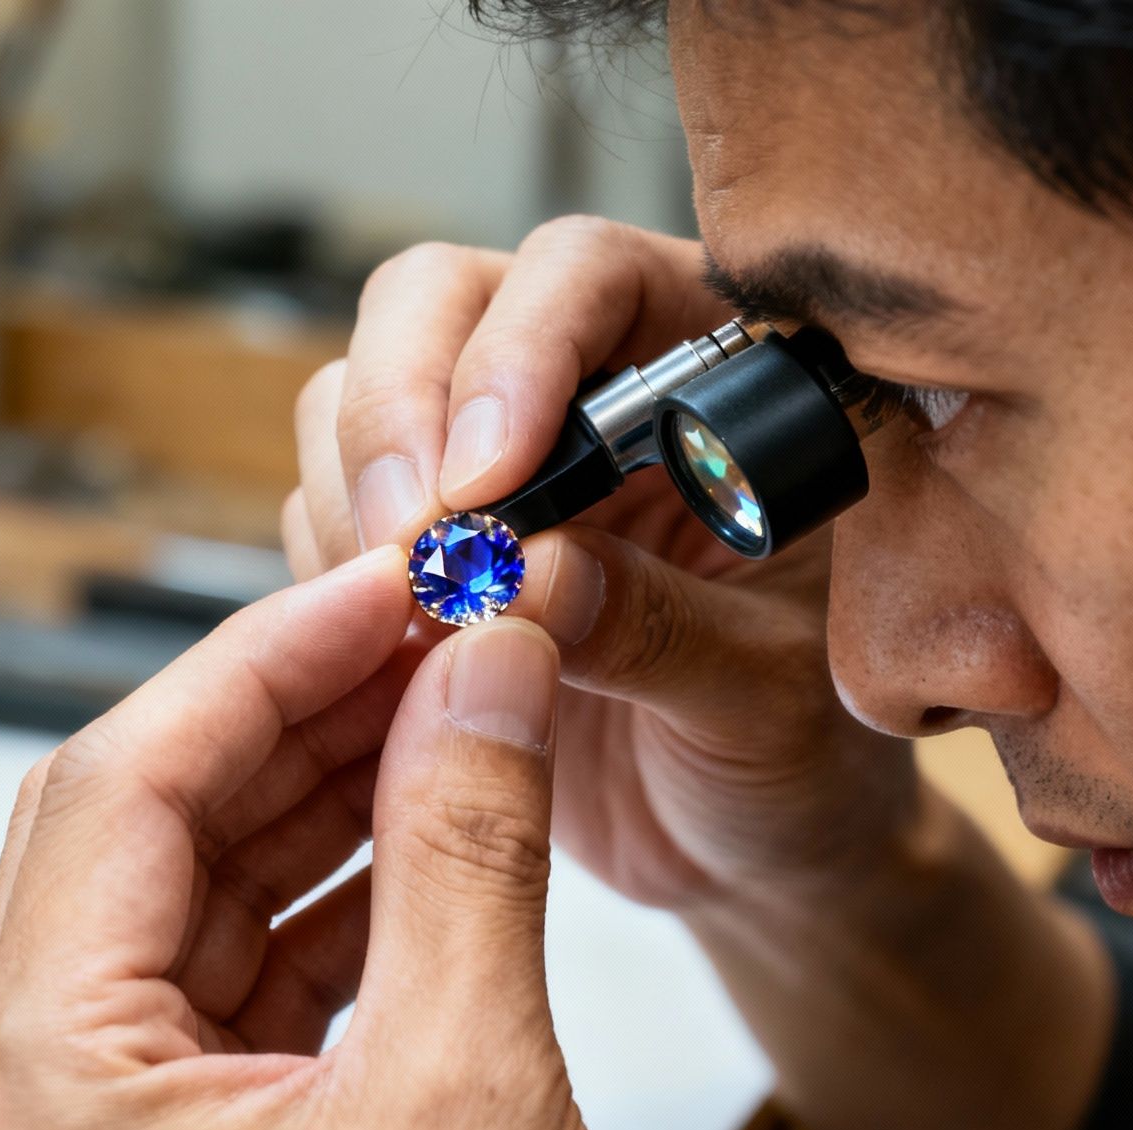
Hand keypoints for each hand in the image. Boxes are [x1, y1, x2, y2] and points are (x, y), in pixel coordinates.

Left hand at [0, 549, 591, 1129]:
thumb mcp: (465, 1092)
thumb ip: (469, 862)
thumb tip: (488, 676)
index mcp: (42, 1089)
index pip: (119, 787)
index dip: (266, 658)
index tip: (380, 583)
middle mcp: (35, 1100)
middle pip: (145, 823)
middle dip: (304, 710)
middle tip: (428, 628)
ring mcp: (98, 1121)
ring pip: (195, 890)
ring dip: (329, 792)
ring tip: (448, 707)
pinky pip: (235, 970)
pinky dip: (337, 894)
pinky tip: (429, 827)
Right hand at [285, 217, 917, 910]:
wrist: (752, 852)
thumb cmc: (803, 753)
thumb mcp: (764, 697)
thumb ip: (661, 629)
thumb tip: (528, 576)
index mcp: (709, 366)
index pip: (586, 274)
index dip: (518, 352)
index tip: (483, 484)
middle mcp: (588, 380)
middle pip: (436, 302)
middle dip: (398, 414)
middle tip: (402, 547)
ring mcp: (493, 460)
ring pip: (358, 397)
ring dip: (354, 500)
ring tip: (408, 619)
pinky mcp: (425, 546)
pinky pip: (329, 514)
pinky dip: (330, 577)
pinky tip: (389, 656)